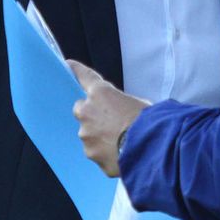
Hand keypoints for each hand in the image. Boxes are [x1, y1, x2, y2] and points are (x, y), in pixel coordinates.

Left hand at [69, 60, 149, 177]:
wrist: (151, 148)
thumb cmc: (149, 121)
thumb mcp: (139, 103)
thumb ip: (120, 104)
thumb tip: (119, 112)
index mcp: (100, 93)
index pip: (85, 77)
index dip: (76, 70)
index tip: (68, 64)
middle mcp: (87, 112)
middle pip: (82, 110)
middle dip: (91, 115)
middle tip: (110, 122)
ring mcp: (86, 135)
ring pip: (88, 134)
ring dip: (99, 136)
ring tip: (120, 143)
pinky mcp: (90, 153)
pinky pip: (96, 152)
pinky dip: (104, 153)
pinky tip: (120, 155)